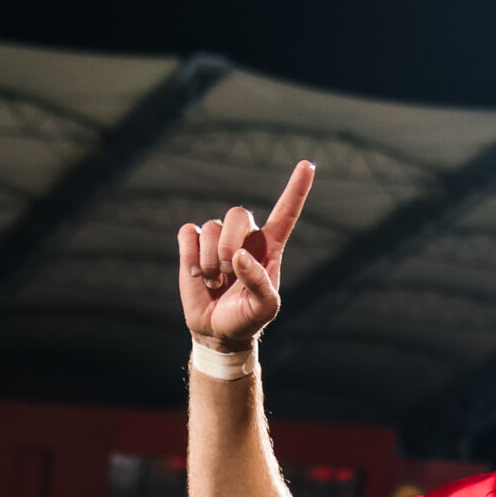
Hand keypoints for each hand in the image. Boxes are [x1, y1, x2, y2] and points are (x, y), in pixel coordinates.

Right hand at [177, 161, 314, 352]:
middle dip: (229, 243)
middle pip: (238, 213)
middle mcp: (245, 237)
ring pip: (210, 227)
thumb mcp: (263, 309)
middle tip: (229, 271)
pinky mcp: (192, 245)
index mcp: (269, 247)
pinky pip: (188, 233)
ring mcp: (217, 239)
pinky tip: (198, 274)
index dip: (296, 188)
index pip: (285, 212)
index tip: (307, 165)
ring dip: (210, 261)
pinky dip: (190, 255)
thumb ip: (259, 283)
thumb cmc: (247, 319)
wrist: (217, 332)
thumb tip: (239, 257)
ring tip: (215, 282)